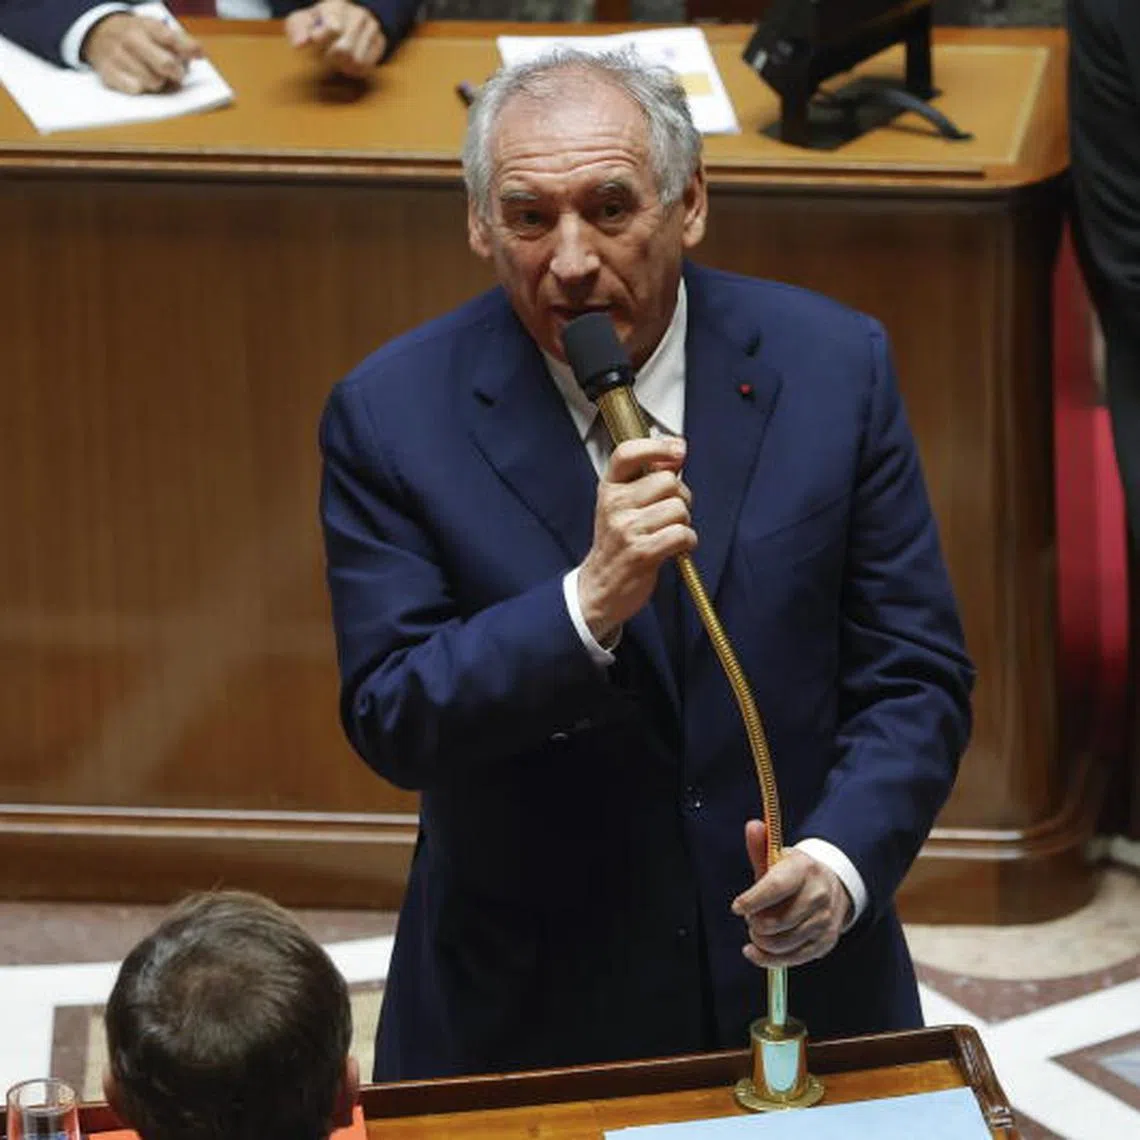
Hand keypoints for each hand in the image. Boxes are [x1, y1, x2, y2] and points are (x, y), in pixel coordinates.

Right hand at [81, 14, 200, 94]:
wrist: (99, 33)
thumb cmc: (139, 38)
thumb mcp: (158, 31)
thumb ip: (182, 43)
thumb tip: (200, 53)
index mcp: (147, 26)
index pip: (172, 38)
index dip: (188, 51)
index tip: (198, 57)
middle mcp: (131, 38)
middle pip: (165, 64)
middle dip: (175, 73)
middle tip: (175, 74)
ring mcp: (117, 54)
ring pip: (153, 82)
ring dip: (158, 84)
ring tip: (154, 76)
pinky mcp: (108, 72)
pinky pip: (135, 90)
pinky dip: (141, 89)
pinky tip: (139, 81)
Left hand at [285, 0, 386, 78]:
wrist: (346, 19)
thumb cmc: (320, 23)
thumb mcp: (303, 21)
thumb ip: (298, 30)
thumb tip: (300, 45)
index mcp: (337, 4)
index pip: (333, 27)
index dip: (322, 38)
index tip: (316, 39)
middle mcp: (358, 13)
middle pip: (344, 49)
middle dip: (331, 57)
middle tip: (327, 54)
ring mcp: (372, 27)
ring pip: (357, 60)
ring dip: (343, 65)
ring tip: (338, 58)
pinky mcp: (380, 42)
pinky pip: (367, 66)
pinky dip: (354, 70)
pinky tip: (349, 62)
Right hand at [577, 436, 696, 644]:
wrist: (601, 588)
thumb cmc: (617, 544)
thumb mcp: (622, 505)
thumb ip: (647, 478)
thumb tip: (677, 450)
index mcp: (609, 488)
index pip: (627, 453)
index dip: (656, 446)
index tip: (677, 449)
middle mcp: (614, 505)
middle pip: (668, 481)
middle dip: (681, 496)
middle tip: (672, 512)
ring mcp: (626, 529)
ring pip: (678, 508)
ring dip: (684, 522)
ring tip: (670, 532)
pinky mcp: (641, 553)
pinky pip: (682, 534)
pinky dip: (688, 541)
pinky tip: (677, 547)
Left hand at [731, 820, 851, 968]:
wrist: (830, 887)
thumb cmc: (794, 874)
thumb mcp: (776, 858)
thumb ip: (760, 846)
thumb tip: (753, 826)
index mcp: (804, 869)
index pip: (776, 887)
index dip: (754, 900)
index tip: (737, 907)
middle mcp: (818, 895)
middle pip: (777, 921)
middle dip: (755, 923)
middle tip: (750, 917)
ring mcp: (824, 921)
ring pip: (783, 943)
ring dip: (761, 941)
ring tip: (756, 930)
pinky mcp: (825, 942)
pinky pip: (792, 959)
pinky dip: (768, 959)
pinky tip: (755, 950)